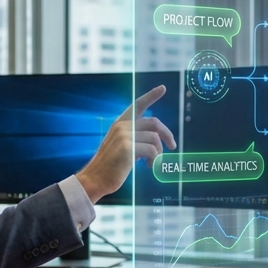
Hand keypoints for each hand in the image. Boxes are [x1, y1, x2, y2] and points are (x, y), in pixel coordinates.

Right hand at [76, 86, 176, 202]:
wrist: (95, 179)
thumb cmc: (110, 166)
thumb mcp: (121, 146)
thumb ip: (134, 137)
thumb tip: (155, 139)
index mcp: (120, 124)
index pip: (138, 105)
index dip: (151, 96)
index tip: (163, 88)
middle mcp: (122, 126)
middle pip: (154, 123)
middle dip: (167, 134)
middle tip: (172, 146)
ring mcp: (124, 136)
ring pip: (155, 138)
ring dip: (158, 152)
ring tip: (151, 162)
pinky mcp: (127, 148)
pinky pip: (152, 151)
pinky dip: (154, 160)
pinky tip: (148, 166)